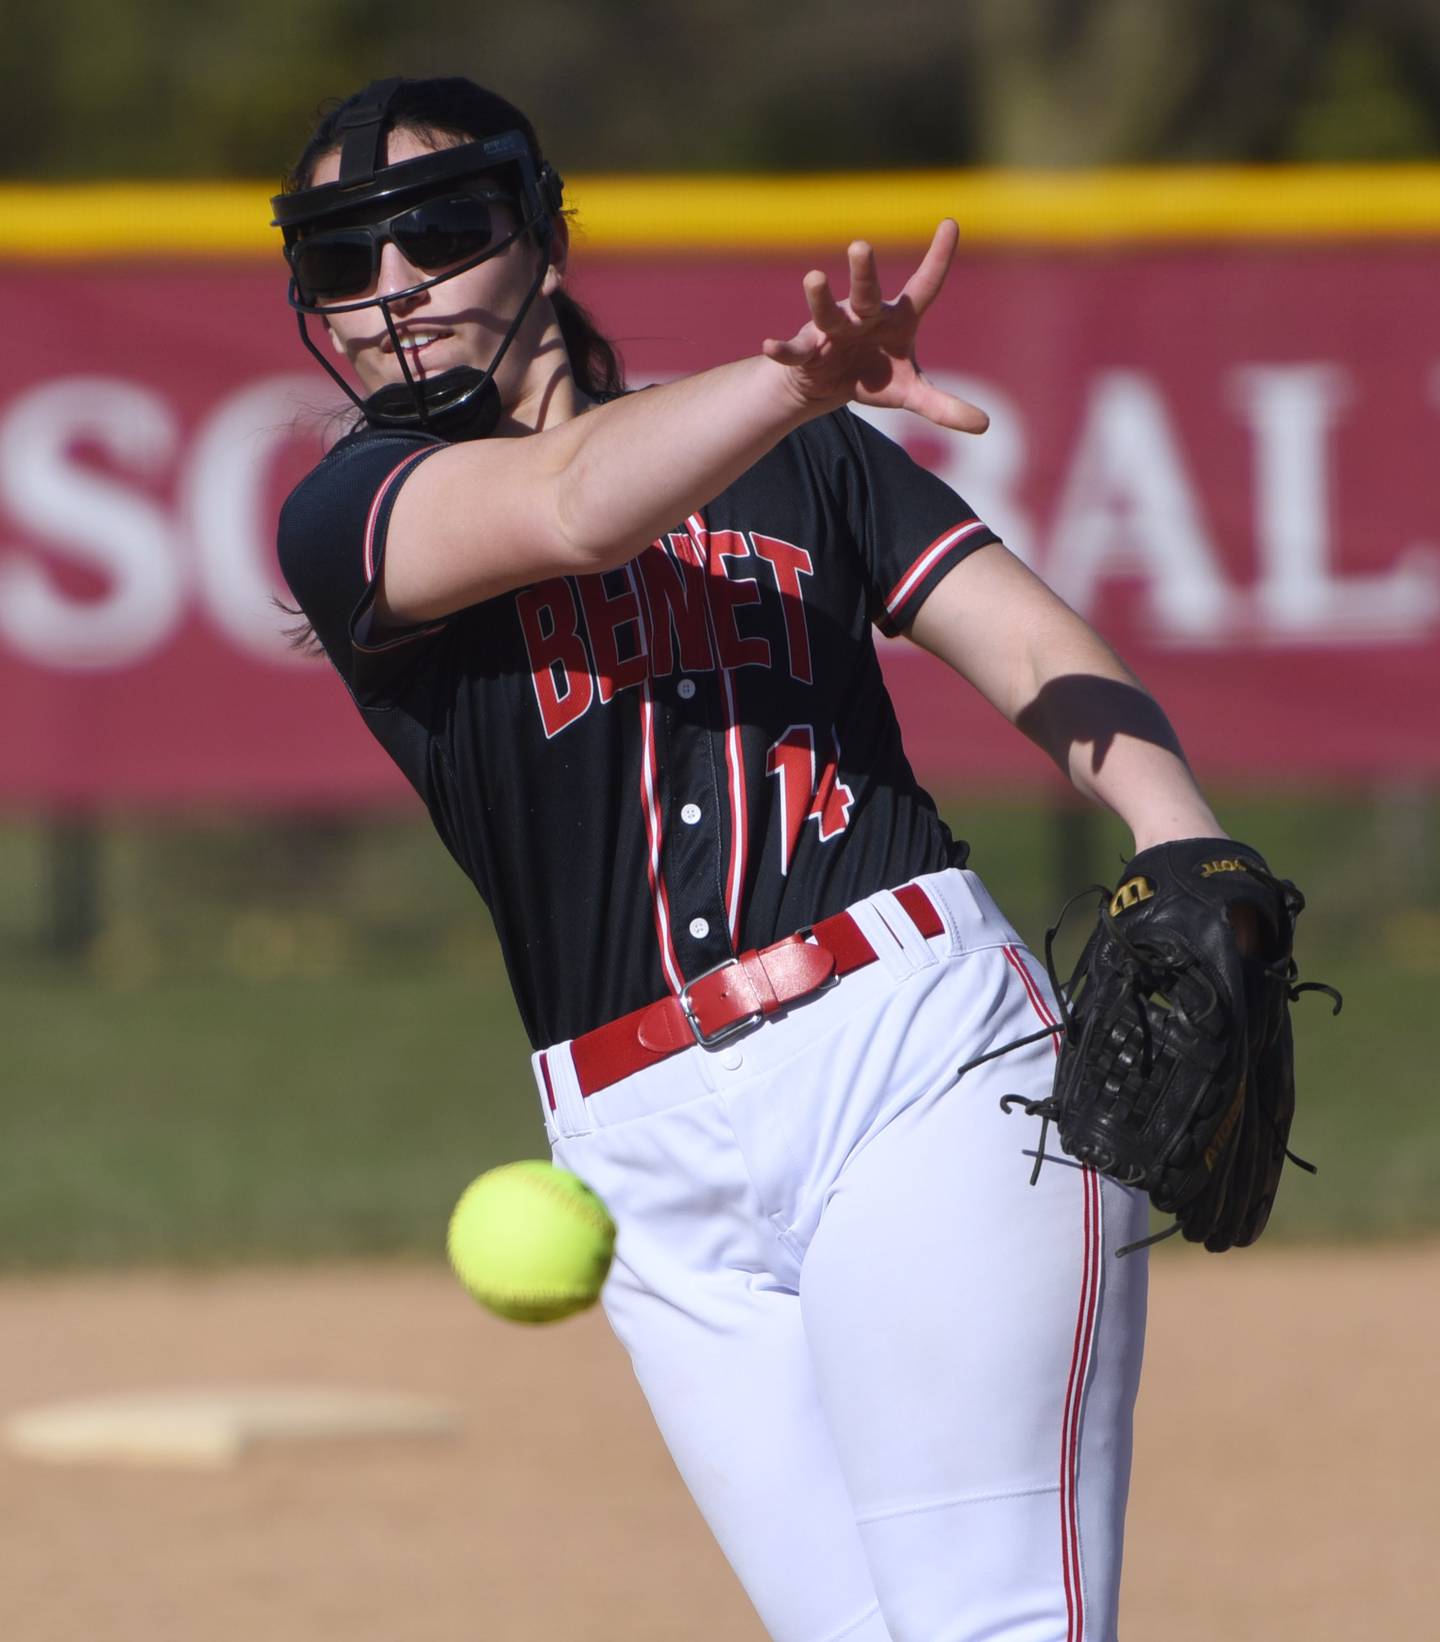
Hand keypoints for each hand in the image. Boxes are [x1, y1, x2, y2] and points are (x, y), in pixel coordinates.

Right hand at [762, 221, 988, 433]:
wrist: (830, 385)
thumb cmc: (876, 375)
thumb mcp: (911, 393)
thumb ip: (943, 406)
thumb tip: (985, 426)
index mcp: (898, 319)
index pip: (924, 286)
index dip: (938, 258)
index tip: (952, 224)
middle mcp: (865, 316)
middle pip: (866, 292)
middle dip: (863, 272)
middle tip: (861, 246)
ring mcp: (834, 331)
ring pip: (827, 312)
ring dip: (820, 298)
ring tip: (814, 277)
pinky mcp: (808, 351)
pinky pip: (794, 349)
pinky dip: (782, 349)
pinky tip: (769, 345)